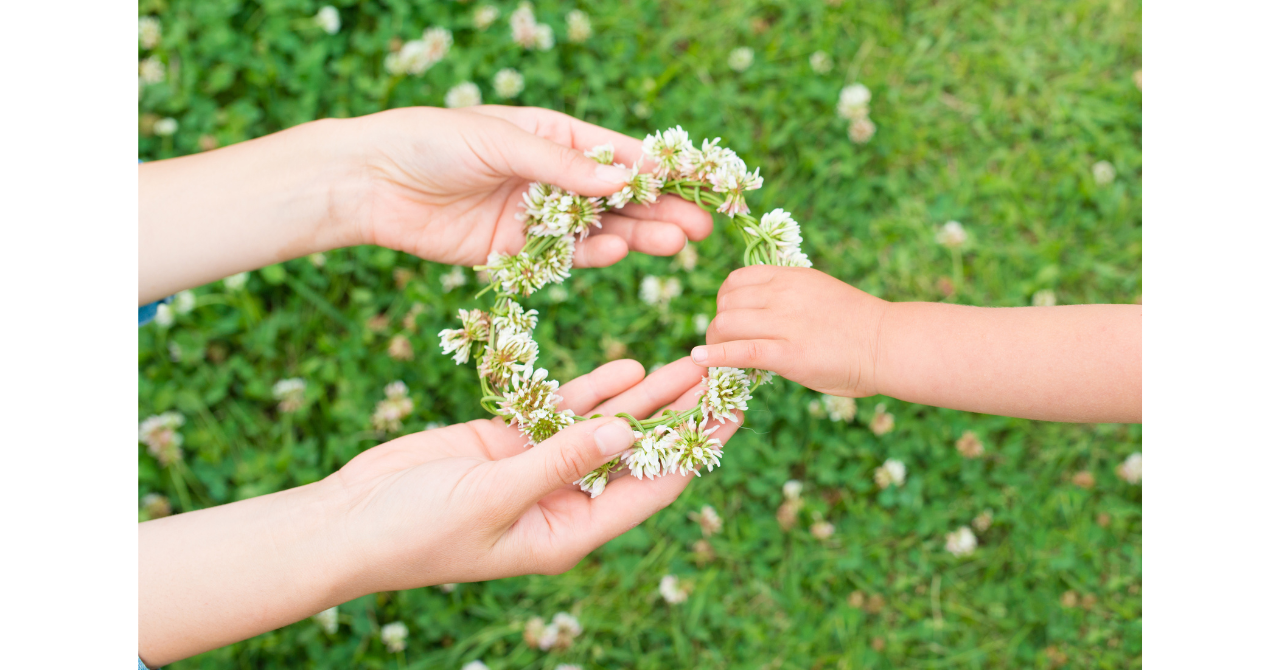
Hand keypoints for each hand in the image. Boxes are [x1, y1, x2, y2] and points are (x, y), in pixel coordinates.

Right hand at [331, 358, 738, 589]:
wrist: (349, 521)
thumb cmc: (415, 529)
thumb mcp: (493, 496)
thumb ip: (560, 460)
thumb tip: (629, 432)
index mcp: (570, 532)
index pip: (652, 487)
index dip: (697, 448)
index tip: (735, 413)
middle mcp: (565, 503)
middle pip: (640, 452)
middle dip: (683, 415)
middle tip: (726, 374)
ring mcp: (539, 468)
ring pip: (607, 425)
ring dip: (647, 396)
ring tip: (692, 361)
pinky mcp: (510, 441)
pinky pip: (564, 410)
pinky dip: (594, 389)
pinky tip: (630, 365)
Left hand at [344, 105, 712, 268]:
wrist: (370, 182)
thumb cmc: (432, 142)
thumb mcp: (501, 142)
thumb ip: (563, 167)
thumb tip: (626, 180)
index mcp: (554, 136)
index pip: (620, 153)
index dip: (663, 169)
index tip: (704, 183)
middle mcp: (552, 177)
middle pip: (620, 197)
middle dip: (662, 210)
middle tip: (702, 228)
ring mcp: (536, 215)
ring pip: (600, 229)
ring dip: (637, 236)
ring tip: (673, 244)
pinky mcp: (515, 251)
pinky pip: (563, 256)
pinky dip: (591, 256)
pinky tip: (616, 252)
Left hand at [690, 266, 887, 396]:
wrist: (889, 344)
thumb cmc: (859, 325)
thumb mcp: (819, 294)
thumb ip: (789, 296)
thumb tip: (760, 308)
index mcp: (792, 277)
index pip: (737, 279)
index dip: (725, 300)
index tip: (731, 317)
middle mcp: (784, 295)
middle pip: (726, 302)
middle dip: (718, 323)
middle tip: (725, 342)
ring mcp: (785, 324)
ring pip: (726, 324)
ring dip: (715, 341)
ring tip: (719, 355)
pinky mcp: (788, 354)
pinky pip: (740, 350)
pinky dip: (715, 354)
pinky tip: (700, 358)